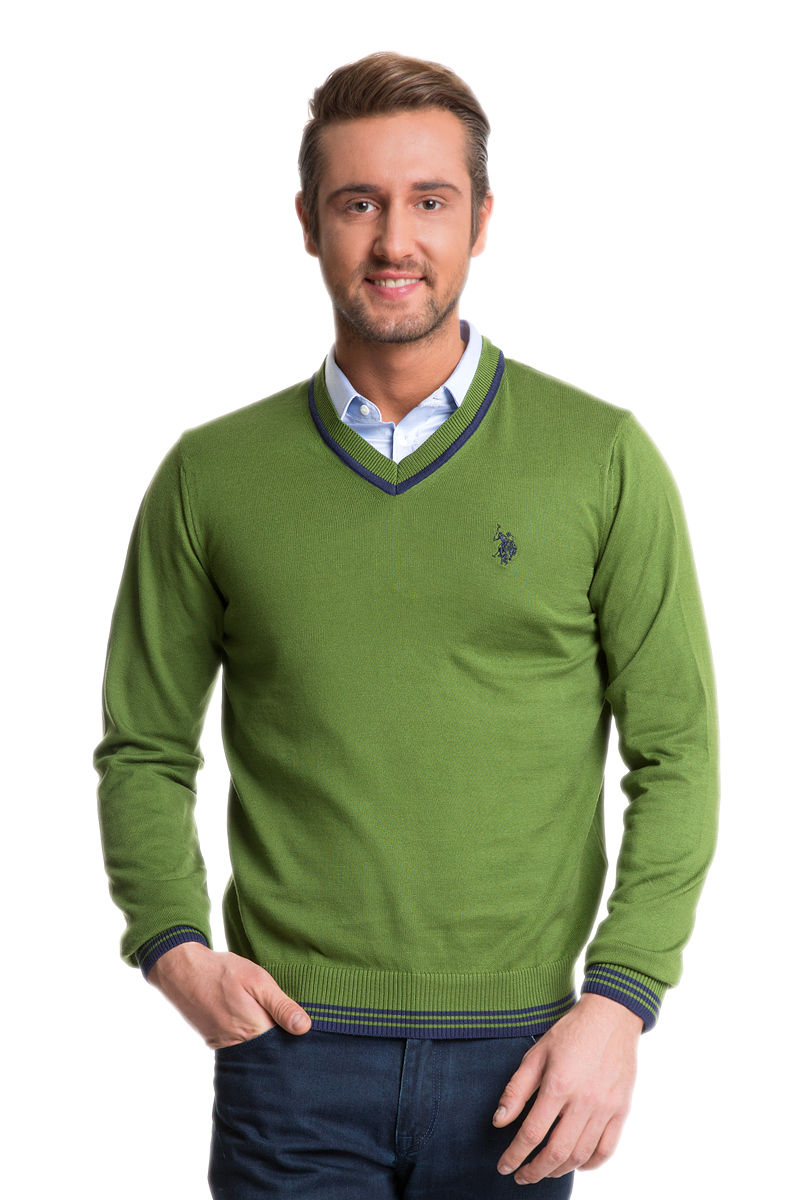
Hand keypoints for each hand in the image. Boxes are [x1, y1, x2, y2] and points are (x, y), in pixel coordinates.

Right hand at [147, 941, 311, 1048]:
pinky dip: (247, 1038)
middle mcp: (239, 1045)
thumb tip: (304, 1028)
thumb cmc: (222, 972)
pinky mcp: (215, 1041)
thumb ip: (280, 1005)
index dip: (295, 1036)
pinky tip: (250, 1020)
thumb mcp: (257, 980)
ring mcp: (224, 1045)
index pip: (285, 1045)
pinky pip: (238, 1046)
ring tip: (266, 1019)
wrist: (182, 971)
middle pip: (269, 1051)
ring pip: (253, 1050)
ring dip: (263, 1039)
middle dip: (280, 1041)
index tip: (303, 1027)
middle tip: (287, 1022)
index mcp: (254, 1030)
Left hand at [493, 993, 642, 1184]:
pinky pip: (607, 1149)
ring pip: (581, 1155)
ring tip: (544, 1171)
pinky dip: (590, 1164)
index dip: (515, 1155)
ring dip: (559, 1170)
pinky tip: (576, 1164)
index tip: (504, 1167)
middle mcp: (584, 1101)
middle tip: (522, 1176)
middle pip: (556, 1152)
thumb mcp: (537, 1054)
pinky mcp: (621, 1110)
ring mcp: (606, 1108)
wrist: (611, 1017)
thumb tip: (499, 1121)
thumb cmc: (570, 1033)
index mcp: (559, 1085)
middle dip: (535, 1171)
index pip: (532, 1133)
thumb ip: (517, 1089)